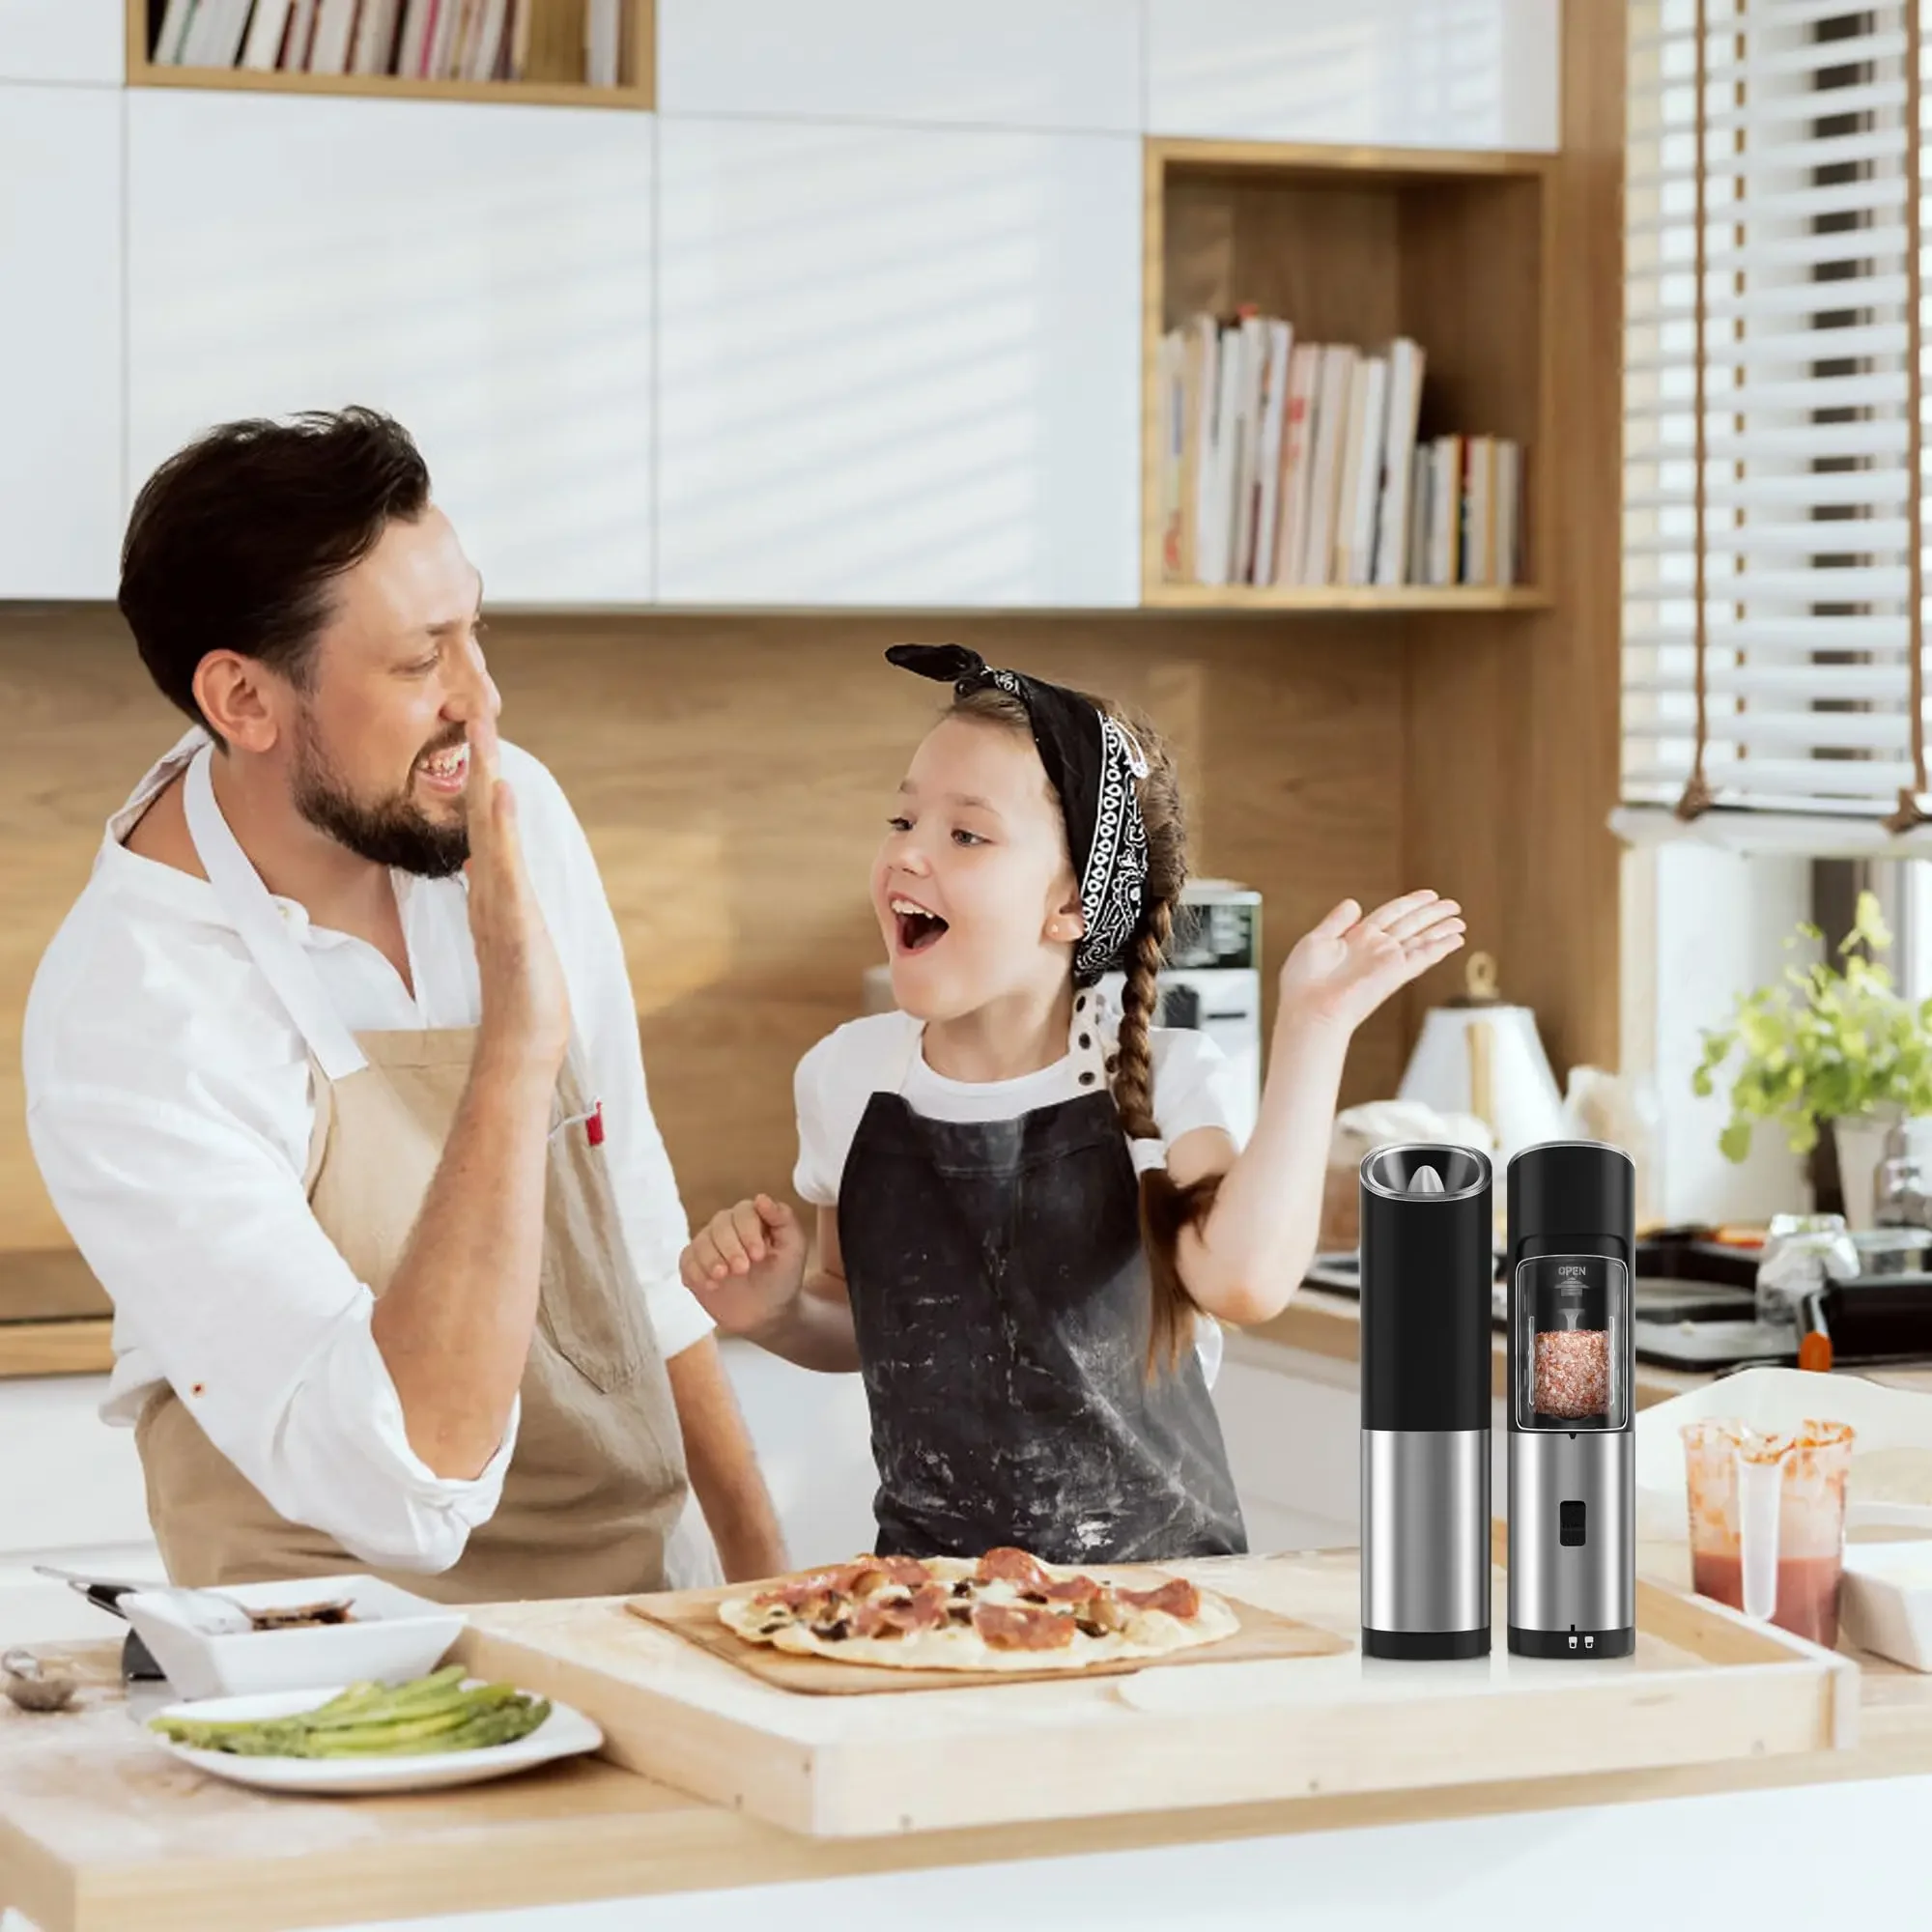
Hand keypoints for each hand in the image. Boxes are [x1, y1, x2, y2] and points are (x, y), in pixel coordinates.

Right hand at [464, 710, 570, 1076]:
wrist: (521, 1041)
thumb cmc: (523, 996)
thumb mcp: (516, 938)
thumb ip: (502, 901)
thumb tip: (488, 865)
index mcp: (493, 891)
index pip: (487, 826)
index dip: (484, 783)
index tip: (480, 737)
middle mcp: (491, 889)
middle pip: (483, 816)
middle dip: (481, 765)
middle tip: (475, 713)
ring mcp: (498, 902)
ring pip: (489, 831)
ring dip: (485, 783)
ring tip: (483, 737)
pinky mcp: (510, 919)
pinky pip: (501, 863)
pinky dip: (500, 828)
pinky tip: (502, 793)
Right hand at [678, 1194, 809, 1337]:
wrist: (767, 1313)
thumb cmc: (782, 1277)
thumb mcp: (793, 1248)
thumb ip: (783, 1219)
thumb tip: (761, 1198)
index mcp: (752, 1218)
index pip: (743, 1212)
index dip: (748, 1231)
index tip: (758, 1256)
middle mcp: (728, 1227)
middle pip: (720, 1224)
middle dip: (730, 1247)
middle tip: (742, 1270)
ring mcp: (709, 1245)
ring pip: (701, 1241)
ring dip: (711, 1259)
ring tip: (723, 1277)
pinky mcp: (694, 1265)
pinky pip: (687, 1260)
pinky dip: (697, 1272)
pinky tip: (712, 1286)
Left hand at [1277, 890, 1465, 1032]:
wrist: (1308, 1009)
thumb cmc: (1304, 982)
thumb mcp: (1316, 940)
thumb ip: (1337, 921)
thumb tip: (1353, 902)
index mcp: (1356, 938)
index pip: (1389, 915)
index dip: (1410, 903)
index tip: (1428, 895)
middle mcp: (1375, 948)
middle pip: (1410, 924)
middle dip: (1432, 914)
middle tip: (1453, 905)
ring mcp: (1386, 960)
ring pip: (1421, 939)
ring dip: (1441, 929)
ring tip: (1460, 921)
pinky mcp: (1395, 973)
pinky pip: (1422, 955)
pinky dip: (1440, 947)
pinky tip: (1456, 940)